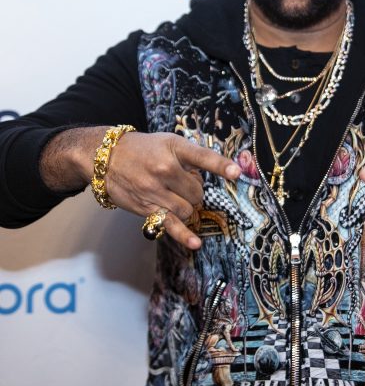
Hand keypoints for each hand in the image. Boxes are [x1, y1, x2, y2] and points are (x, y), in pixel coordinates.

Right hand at [103, 131, 240, 248]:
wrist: (105, 157)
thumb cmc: (143, 149)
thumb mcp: (168, 142)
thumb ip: (189, 158)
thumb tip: (202, 180)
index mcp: (175, 149)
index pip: (202, 157)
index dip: (221, 166)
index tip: (237, 173)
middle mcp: (164, 169)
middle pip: (197, 191)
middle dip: (194, 190)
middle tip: (180, 181)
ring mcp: (154, 190)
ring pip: (187, 209)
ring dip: (186, 205)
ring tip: (173, 193)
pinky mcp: (146, 208)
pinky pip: (170, 224)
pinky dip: (184, 235)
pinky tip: (196, 243)